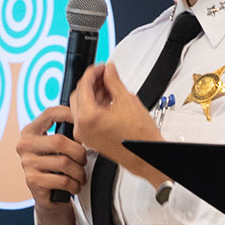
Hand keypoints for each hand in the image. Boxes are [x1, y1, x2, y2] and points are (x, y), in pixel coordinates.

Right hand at [16, 106, 86, 224]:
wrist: (49, 196)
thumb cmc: (56, 169)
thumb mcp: (58, 148)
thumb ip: (66, 134)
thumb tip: (85, 121)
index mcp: (30, 132)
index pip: (50, 114)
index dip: (70, 113)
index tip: (84, 121)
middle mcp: (25, 146)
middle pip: (59, 141)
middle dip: (79, 153)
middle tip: (83, 161)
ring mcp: (27, 163)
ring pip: (64, 163)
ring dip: (79, 172)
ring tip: (80, 176)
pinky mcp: (32, 180)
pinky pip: (62, 180)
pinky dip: (73, 185)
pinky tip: (73, 186)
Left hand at [70, 62, 167, 184]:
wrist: (146, 157)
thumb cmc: (140, 137)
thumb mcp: (127, 100)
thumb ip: (114, 81)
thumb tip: (109, 70)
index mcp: (87, 118)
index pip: (83, 86)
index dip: (93, 72)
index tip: (102, 67)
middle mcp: (81, 128)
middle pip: (78, 95)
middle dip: (91, 82)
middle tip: (105, 74)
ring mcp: (84, 134)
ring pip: (81, 106)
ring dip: (93, 93)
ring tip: (109, 85)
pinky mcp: (90, 138)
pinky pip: (86, 117)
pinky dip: (95, 105)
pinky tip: (108, 98)